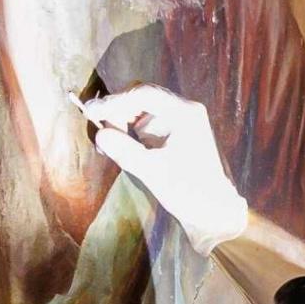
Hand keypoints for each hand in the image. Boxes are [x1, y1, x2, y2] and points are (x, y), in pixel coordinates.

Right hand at [82, 85, 252, 245]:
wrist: (214, 210)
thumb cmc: (188, 191)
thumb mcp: (152, 171)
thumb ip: (125, 151)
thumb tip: (100, 133)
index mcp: (184, 113)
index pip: (143, 94)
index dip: (114, 100)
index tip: (90, 111)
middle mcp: (184, 110)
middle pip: (142, 98)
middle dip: (118, 112)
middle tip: (101, 133)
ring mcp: (181, 121)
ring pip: (143, 110)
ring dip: (123, 122)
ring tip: (110, 144)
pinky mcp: (176, 133)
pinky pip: (148, 123)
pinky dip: (132, 132)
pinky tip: (122, 147)